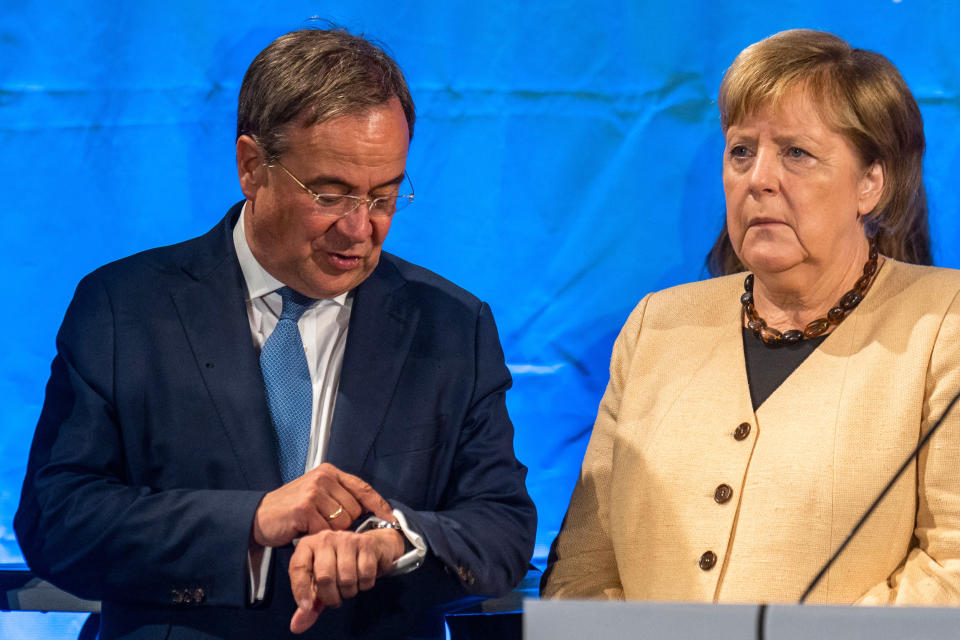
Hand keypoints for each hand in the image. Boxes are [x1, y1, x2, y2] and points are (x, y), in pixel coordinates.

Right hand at [252, 463, 393, 546]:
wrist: (259, 517)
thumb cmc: (291, 509)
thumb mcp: (317, 494)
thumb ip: (340, 497)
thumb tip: (370, 512)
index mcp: (329, 472)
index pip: (363, 487)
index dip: (379, 505)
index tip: (391, 518)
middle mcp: (323, 478)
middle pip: (354, 510)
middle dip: (344, 524)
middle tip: (323, 523)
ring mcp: (313, 492)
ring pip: (342, 523)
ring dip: (329, 531)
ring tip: (312, 525)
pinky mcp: (305, 508)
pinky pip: (326, 531)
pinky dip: (317, 536)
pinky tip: (304, 530)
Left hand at [288, 527, 404, 633]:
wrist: (369, 546)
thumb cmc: (338, 565)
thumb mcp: (319, 582)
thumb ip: (308, 604)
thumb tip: (296, 626)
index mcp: (308, 545)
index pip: (298, 568)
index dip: (301, 591)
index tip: (307, 608)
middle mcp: (325, 538)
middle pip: (324, 577)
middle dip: (330, 597)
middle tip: (335, 599)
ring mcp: (347, 539)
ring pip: (346, 577)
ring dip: (349, 591)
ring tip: (348, 587)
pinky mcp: (366, 543)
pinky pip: (365, 574)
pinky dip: (364, 585)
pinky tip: (361, 579)